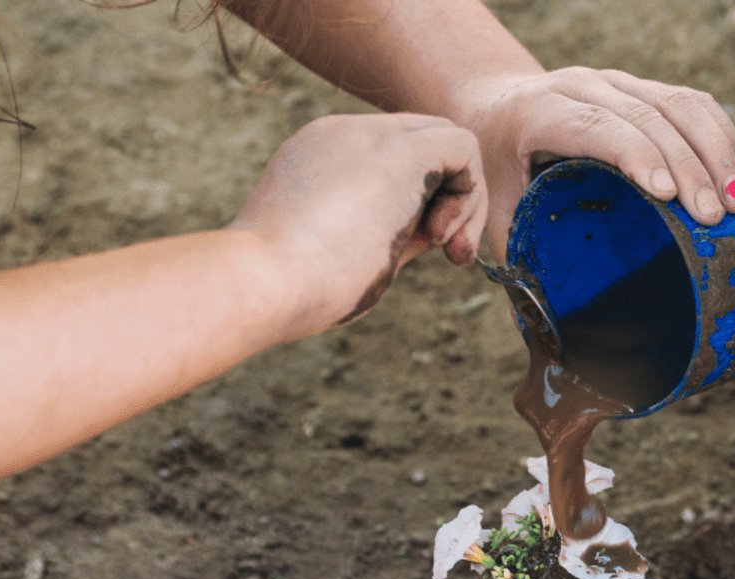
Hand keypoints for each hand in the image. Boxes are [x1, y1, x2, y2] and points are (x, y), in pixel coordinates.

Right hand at [229, 113, 487, 335]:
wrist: (263, 280)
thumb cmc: (295, 287)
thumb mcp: (347, 254)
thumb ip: (391, 233)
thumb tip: (435, 232)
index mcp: (321, 157)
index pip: (394, 158)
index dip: (424, 202)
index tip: (425, 249)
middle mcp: (344, 135)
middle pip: (427, 142)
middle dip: (451, 199)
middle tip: (447, 254)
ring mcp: (370, 136)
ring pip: (451, 142)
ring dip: (466, 202)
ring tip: (446, 250)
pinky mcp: (399, 151)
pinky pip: (464, 148)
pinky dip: (471, 197)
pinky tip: (445, 238)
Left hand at [451, 67, 734, 256]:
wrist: (496, 107)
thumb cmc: (498, 171)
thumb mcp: (494, 212)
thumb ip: (513, 262)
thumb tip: (539, 337)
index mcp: (538, 114)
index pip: (594, 126)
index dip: (634, 154)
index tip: (667, 195)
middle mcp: (581, 86)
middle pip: (646, 116)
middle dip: (688, 166)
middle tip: (716, 218)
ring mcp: (616, 82)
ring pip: (678, 104)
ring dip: (715, 151)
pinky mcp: (643, 87)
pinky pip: (691, 103)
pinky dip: (719, 136)